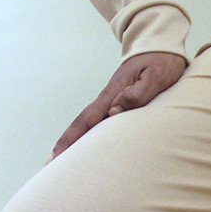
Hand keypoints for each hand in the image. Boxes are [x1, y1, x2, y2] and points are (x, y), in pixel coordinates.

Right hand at [49, 52, 187, 160]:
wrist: (159, 45)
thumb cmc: (161, 62)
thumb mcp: (155, 76)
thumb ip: (138, 93)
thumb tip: (115, 112)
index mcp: (113, 94)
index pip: (87, 120)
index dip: (72, 139)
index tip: (58, 156)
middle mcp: (108, 98)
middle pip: (82, 124)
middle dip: (66, 144)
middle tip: (50, 166)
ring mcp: (112, 100)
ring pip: (90, 124)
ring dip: (77, 141)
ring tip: (66, 162)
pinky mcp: (120, 101)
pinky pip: (102, 121)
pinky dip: (93, 134)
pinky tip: (92, 145)